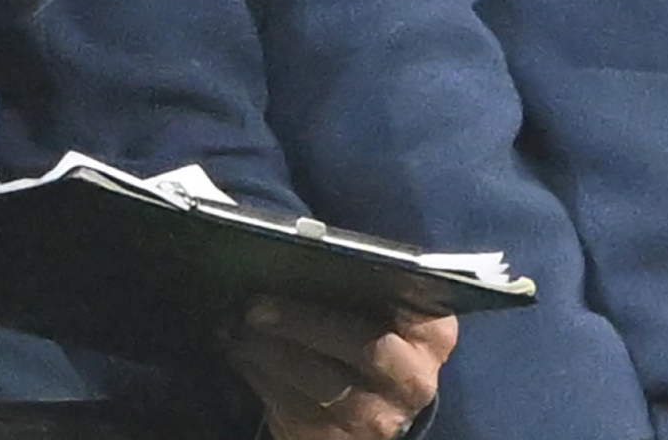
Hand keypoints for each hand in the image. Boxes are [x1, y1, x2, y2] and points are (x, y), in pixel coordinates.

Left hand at [224, 297, 457, 439]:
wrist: (382, 400)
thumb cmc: (376, 330)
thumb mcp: (389, 307)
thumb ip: (367, 282)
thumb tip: (304, 247)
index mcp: (432, 334)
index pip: (400, 310)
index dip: (349, 297)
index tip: (304, 275)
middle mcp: (412, 382)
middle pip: (358, 347)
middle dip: (301, 323)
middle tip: (253, 306)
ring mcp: (377, 420)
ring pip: (319, 386)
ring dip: (269, 354)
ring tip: (235, 327)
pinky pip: (294, 411)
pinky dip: (260, 379)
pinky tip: (241, 354)